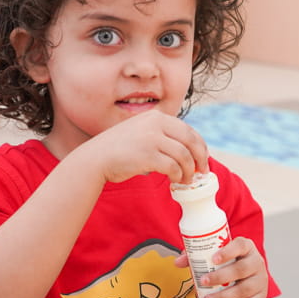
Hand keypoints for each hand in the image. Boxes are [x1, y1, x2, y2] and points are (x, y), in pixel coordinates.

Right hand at [81, 110, 208, 184]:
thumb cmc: (120, 150)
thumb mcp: (141, 132)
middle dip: (200, 158)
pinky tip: (175, 180)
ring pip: (184, 156)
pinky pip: (173, 167)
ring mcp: (151, 139)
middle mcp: (156, 124)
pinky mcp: (147, 155)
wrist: (96, 158)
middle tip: (201, 171)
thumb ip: (162, 135)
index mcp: (156, 117)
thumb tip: (188, 151)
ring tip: (186, 179)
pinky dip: (178, 176)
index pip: (189, 130)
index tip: (202, 160)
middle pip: (191, 141)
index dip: (200, 147)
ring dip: (189, 171)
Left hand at [177, 236, 269, 297]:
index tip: (213, 259)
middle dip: (221, 276)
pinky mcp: (260, 297)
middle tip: (203, 281)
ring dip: (224, 296)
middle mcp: (257, 262)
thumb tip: (177, 262)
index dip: (228, 251)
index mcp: (246, 247)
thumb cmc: (228, 263)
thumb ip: (196, 257)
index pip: (241, 245)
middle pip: (243, 269)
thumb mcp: (215, 256)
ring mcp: (260, 281)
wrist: (246, 278)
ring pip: (245, 289)